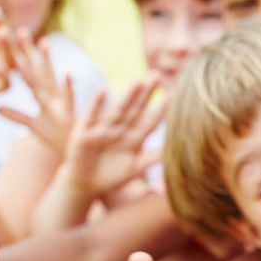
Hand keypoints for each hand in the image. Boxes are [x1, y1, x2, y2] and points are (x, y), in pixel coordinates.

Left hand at [0, 28, 75, 154]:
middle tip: (14, 27)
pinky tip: (68, 74)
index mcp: (41, 94)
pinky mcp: (70, 115)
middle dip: (24, 49)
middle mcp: (51, 94)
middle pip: (34, 68)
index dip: (11, 53)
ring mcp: (60, 103)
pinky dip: (69, 88)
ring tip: (44, 42)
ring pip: (51, 80)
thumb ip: (16, 115)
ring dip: (47, 61)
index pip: (23, 71)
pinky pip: (69, 100)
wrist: (77, 153)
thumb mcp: (34, 126)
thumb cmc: (58, 138)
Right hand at [59, 77, 164, 196]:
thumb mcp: (134, 168)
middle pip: (135, 109)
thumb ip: (152, 158)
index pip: (150, 121)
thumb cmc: (113, 176)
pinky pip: (91, 116)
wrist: (86, 184)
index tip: (174, 95)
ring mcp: (103, 129)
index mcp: (134, 137)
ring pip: (118, 110)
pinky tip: (102, 91)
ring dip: (126, 97)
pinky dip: (95, 104)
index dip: (161, 109)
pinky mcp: (85, 132)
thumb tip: (175, 152)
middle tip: (156, 75)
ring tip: (137, 82)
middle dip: (146, 93)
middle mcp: (120, 129)